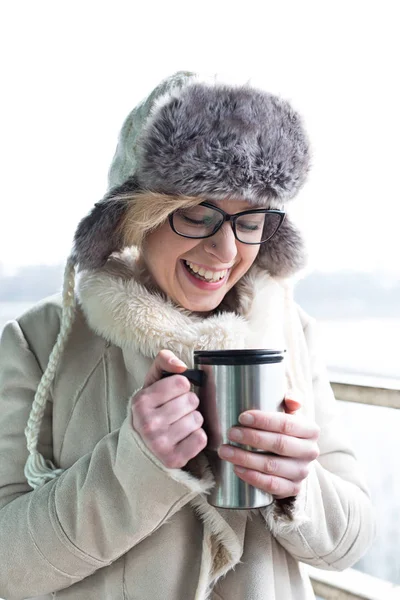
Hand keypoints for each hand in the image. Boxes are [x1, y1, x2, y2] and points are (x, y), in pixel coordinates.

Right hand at [131, 350, 206, 468]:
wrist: (141, 447)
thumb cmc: (151, 410)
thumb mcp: (151, 383)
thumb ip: (163, 362)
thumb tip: (181, 365)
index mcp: (141, 401)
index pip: (181, 382)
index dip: (181, 387)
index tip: (171, 395)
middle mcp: (148, 423)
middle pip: (192, 400)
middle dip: (188, 404)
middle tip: (176, 411)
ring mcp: (160, 443)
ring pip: (197, 419)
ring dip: (193, 420)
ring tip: (179, 424)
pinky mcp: (173, 459)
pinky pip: (201, 438)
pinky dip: (197, 437)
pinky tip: (184, 438)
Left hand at [217, 397, 319, 498]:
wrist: (292, 461)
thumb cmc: (284, 432)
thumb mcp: (289, 414)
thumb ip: (290, 401)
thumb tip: (292, 400)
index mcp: (311, 430)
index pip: (287, 424)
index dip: (263, 420)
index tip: (241, 417)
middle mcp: (310, 452)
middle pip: (279, 444)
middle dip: (251, 438)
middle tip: (231, 433)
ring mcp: (303, 472)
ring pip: (272, 466)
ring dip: (245, 458)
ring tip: (225, 450)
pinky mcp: (293, 489)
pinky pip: (272, 485)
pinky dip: (252, 477)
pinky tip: (236, 469)